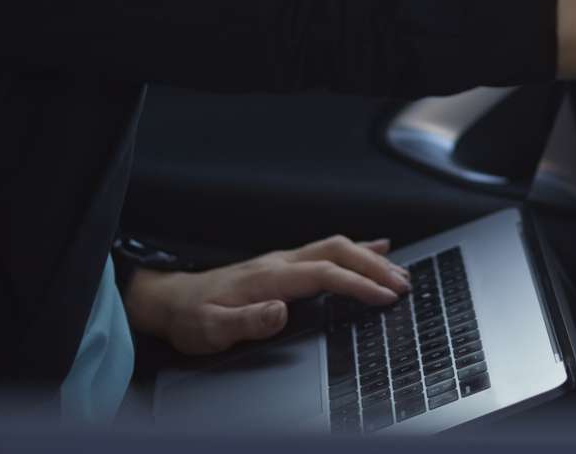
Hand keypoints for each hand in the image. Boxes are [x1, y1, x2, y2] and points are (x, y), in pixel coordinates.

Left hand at [122, 234, 411, 355]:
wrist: (172, 302)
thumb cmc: (192, 318)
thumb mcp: (211, 329)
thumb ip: (246, 321)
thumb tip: (280, 311)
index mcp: (268, 277)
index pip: (324, 274)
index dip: (357, 284)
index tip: (384, 297)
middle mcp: (279, 262)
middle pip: (337, 252)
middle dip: (374, 267)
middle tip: (403, 284)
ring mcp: (282, 260)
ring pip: (335, 247)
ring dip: (369, 257)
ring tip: (399, 270)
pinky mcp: (282, 265)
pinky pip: (326, 250)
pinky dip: (355, 249)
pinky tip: (372, 250)